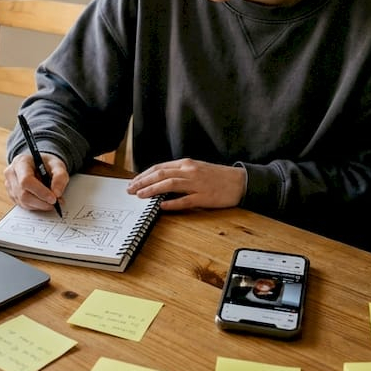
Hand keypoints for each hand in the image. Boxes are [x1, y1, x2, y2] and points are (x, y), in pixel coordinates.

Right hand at [4, 153, 69, 211]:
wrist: (39, 165)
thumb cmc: (46, 164)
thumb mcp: (57, 165)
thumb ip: (60, 177)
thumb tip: (57, 193)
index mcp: (21, 162)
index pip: (26, 180)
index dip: (40, 192)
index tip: (53, 198)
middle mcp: (11, 173)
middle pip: (23, 194)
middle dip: (42, 202)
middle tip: (56, 203)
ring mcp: (9, 185)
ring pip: (23, 202)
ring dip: (40, 205)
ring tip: (52, 202)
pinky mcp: (12, 195)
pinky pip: (23, 205)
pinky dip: (36, 206)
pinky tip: (44, 201)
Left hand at [127, 158, 245, 210]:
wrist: (240, 181)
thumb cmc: (217, 176)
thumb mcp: (196, 168)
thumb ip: (180, 173)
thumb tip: (160, 180)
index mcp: (186, 164)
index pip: (159, 167)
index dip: (144, 174)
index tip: (133, 181)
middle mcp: (190, 171)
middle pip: (161, 174)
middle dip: (143, 182)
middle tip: (130, 189)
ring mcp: (197, 184)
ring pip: (169, 184)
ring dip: (152, 190)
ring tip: (140, 195)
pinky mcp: (204, 197)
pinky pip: (185, 200)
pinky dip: (172, 203)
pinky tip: (161, 206)